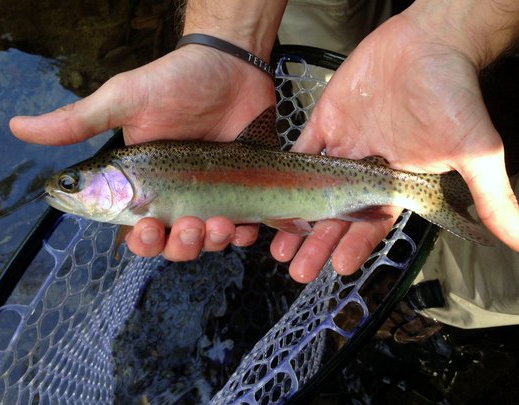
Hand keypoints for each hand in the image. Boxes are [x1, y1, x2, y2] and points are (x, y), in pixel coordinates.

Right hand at [10, 45, 275, 259]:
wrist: (230, 68)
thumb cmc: (175, 83)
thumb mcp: (125, 100)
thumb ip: (80, 122)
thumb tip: (17, 128)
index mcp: (142, 184)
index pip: (134, 229)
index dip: (140, 240)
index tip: (147, 226)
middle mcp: (174, 196)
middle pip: (171, 244)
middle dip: (178, 245)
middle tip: (188, 226)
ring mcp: (209, 196)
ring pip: (204, 242)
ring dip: (209, 242)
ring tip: (219, 223)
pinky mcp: (239, 193)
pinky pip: (240, 230)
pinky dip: (241, 235)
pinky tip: (242, 226)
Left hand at [271, 11, 518, 281]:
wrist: (432, 43)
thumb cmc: (455, 95)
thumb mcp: (475, 151)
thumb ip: (491, 196)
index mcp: (396, 183)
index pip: (372, 223)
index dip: (355, 246)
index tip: (338, 269)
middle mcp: (366, 170)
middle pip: (337, 214)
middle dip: (318, 242)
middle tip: (296, 270)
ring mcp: (344, 146)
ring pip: (313, 188)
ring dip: (296, 215)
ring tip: (278, 246)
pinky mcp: (326, 121)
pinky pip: (302, 148)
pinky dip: (286, 168)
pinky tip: (269, 191)